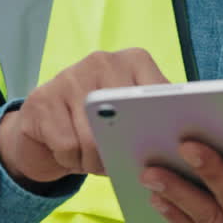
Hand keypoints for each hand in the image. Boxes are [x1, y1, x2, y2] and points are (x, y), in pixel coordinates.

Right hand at [0, 49, 168, 184]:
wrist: (43, 127)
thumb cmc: (98, 125)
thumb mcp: (131, 116)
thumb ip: (156, 119)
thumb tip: (181, 140)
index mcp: (134, 60)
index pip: (159, 95)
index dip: (157, 128)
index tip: (153, 147)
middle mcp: (102, 61)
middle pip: (125, 121)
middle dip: (121, 152)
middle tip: (116, 161)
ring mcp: (69, 76)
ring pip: (94, 139)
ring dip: (94, 162)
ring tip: (91, 158)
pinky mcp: (42, 98)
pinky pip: (67, 146)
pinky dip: (70, 160)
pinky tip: (69, 153)